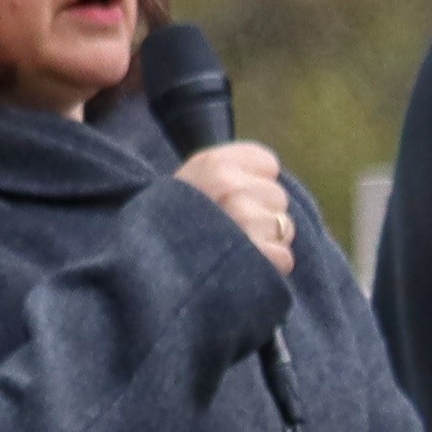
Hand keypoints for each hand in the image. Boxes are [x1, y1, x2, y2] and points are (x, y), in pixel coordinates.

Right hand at [176, 140, 295, 275]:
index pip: (269, 165)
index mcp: (215, 163)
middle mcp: (231, 186)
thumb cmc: (173, 226)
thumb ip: (229, 173)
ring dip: (267, 243)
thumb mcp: (192, 182)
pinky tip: (242, 269)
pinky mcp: (257, 254)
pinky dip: (269, 269)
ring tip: (233, 251)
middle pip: (278, 197)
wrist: (146, 269)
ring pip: (285, 228)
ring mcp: (244, 220)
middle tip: (229, 231)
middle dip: (262, 215)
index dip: (254, 185)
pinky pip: (285, 258)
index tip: (229, 201)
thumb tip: (271, 178)